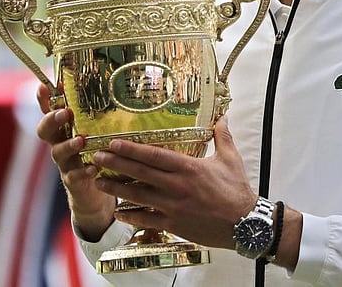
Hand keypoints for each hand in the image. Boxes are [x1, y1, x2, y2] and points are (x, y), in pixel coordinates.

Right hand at [35, 83, 115, 241]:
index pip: (49, 110)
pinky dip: (82, 171)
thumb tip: (121, 88)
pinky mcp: (73, 181)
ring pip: (58, 152)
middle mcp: (60, 143)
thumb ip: (102, 115)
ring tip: (80, 141)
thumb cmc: (98, 153)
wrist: (95, 193)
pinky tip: (93, 168)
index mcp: (64, 128)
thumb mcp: (98, 132)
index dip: (43, 99)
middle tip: (64, 113)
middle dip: (52, 120)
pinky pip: (73, 176)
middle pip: (45, 130)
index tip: (42, 87)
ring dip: (68, 145)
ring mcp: (64, 163)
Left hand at [92, 116, 256, 249]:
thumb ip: (222, 136)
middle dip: (115, 164)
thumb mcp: (230, 159)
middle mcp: (176, 186)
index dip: (131, 149)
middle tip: (96, 157)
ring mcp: (173, 207)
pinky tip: (118, 212)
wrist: (244, 224)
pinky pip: (147, 220)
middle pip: (140, 173)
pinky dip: (131, 216)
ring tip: (98, 182)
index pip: (154, 155)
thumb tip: (223, 116)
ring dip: (116, 188)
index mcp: (188, 167)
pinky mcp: (174, 225)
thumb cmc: (236, 191)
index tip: (114, 143)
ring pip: (138, 196)